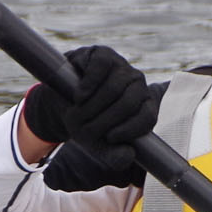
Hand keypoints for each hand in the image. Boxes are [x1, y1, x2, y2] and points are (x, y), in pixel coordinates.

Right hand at [23, 46, 157, 171]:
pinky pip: (101, 68)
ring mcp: (121, 67)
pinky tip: (79, 96)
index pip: (148, 116)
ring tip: (80, 114)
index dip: (130, 129)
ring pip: (114, 87)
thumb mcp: (99, 146)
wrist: (63, 104)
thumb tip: (129, 155)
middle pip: (129, 102)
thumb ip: (115, 157)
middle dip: (105, 121)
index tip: (110, 138)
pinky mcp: (102, 55)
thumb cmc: (87, 125)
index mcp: (144, 104)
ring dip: (93, 106)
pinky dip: (89, 86)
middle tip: (86, 129)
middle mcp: (137, 83)